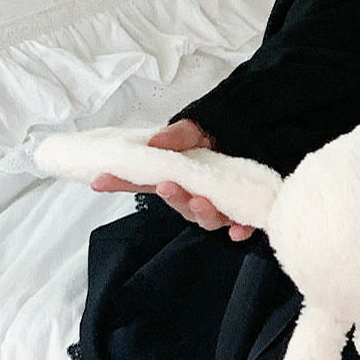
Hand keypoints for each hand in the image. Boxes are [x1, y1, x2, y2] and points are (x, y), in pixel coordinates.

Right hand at [89, 119, 257, 242]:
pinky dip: (239, 229)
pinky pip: (241, 226)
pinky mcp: (244, 211)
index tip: (100, 180)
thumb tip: (154, 142)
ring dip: (203, 213)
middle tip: (168, 186)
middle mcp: (194, 195)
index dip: (121, 182)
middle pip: (178, 205)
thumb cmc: (222, 134)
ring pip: (207, 219)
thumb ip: (177, 135)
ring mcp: (219, 205)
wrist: (259, 135)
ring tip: (201, 201)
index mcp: (177, 176)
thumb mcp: (197, 129)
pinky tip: (238, 230)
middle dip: (173, 199)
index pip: (143, 182)